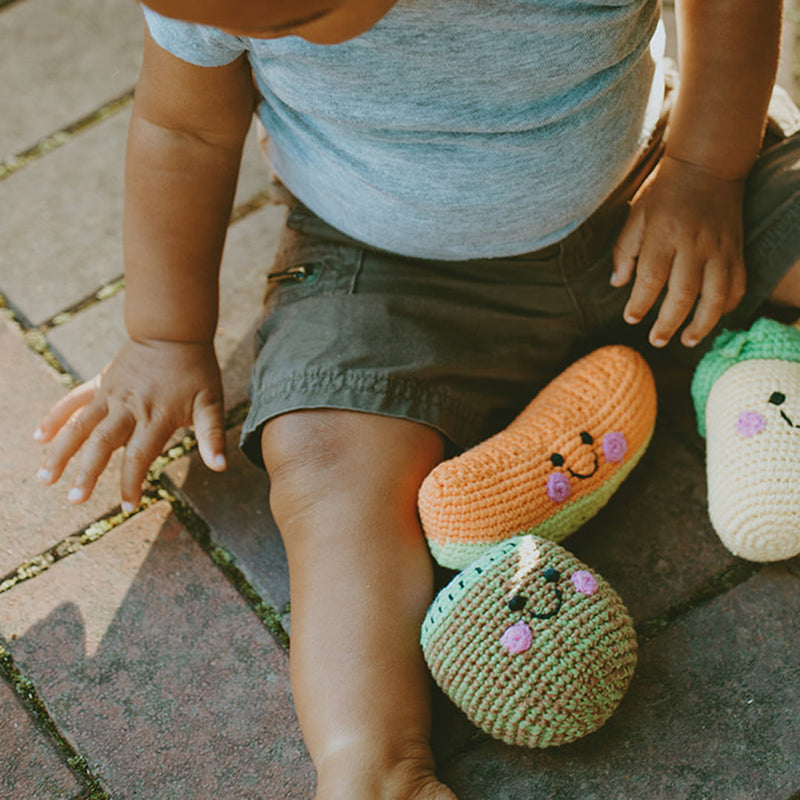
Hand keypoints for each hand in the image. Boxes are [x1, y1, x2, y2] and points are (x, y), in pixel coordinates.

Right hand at [34, 338, 226, 511]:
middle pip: (102, 444)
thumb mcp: (211, 402)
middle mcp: (129, 407)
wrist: (174, 330)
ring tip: (45, 478)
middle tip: (75, 500)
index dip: (132, 482)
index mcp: (156, 416)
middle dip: (87, 473)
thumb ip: (212, 436)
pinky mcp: (101, 383)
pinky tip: (39, 437)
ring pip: (79, 426)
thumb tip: (221, 466)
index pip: (139, 456)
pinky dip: (55, 417)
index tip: (128, 506)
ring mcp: (111, 395)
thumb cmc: (196, 370)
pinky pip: (73, 400)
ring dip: (61, 452)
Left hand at [611, 154, 746, 347]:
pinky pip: (737, 285)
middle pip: (683, 294)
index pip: (651, 278)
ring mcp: (720, 249)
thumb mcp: (636, 215)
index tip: (631, 318)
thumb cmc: (665, 192)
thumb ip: (625, 250)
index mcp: (665, 235)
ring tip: (687, 341)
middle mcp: (694, 244)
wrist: (708, 165)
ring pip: (715, 296)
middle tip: (656, 340)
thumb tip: (618, 284)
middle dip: (668, 323)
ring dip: (702, 324)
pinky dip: (727, 306)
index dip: (640, 303)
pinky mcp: (736, 250)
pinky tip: (712, 318)